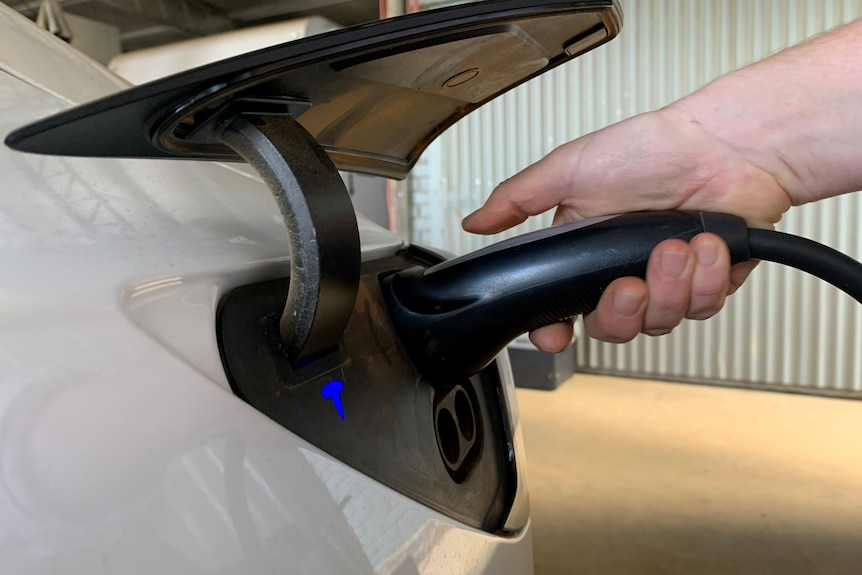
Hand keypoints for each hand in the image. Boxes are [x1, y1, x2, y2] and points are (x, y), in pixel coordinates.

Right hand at [462, 106, 792, 349]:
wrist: (726, 144)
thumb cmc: (652, 148)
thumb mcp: (568, 169)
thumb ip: (516, 200)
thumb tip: (474, 222)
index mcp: (587, 252)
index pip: (562, 310)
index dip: (556, 331)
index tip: (557, 334)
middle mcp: (624, 270)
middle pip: (612, 328)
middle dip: (622, 310)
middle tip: (628, 281)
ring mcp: (669, 279)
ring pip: (659, 322)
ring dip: (668, 285)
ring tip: (675, 245)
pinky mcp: (710, 281)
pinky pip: (702, 306)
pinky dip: (705, 276)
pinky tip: (705, 243)